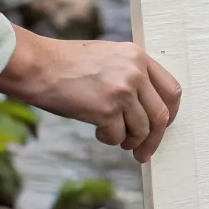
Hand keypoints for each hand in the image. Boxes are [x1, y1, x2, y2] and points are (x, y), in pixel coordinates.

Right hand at [0, 28, 181, 162]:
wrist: (37, 66)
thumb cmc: (66, 65)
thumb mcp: (108, 57)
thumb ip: (131, 75)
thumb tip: (148, 109)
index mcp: (138, 56)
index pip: (172, 90)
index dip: (170, 114)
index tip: (162, 127)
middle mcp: (135, 72)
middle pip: (161, 115)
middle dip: (154, 139)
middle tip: (143, 152)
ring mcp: (122, 90)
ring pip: (142, 129)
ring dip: (130, 141)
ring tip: (117, 139)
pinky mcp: (105, 109)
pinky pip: (118, 136)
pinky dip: (109, 140)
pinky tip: (97, 131)